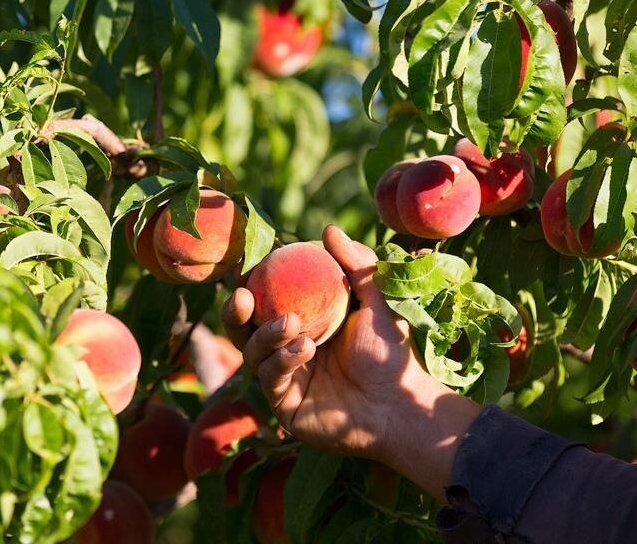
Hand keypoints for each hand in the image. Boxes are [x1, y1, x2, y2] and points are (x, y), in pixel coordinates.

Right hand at [223, 226, 480, 498]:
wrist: (401, 407)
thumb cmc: (392, 356)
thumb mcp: (376, 303)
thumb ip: (355, 266)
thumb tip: (328, 230)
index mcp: (305, 325)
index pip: (267, 301)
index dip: (251, 283)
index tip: (247, 265)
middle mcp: (287, 351)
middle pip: (244, 328)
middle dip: (235, 310)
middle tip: (242, 295)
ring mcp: (284, 379)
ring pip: (252, 352)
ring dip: (266, 333)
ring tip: (293, 323)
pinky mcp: (284, 405)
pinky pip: (270, 378)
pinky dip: (282, 360)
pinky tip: (304, 350)